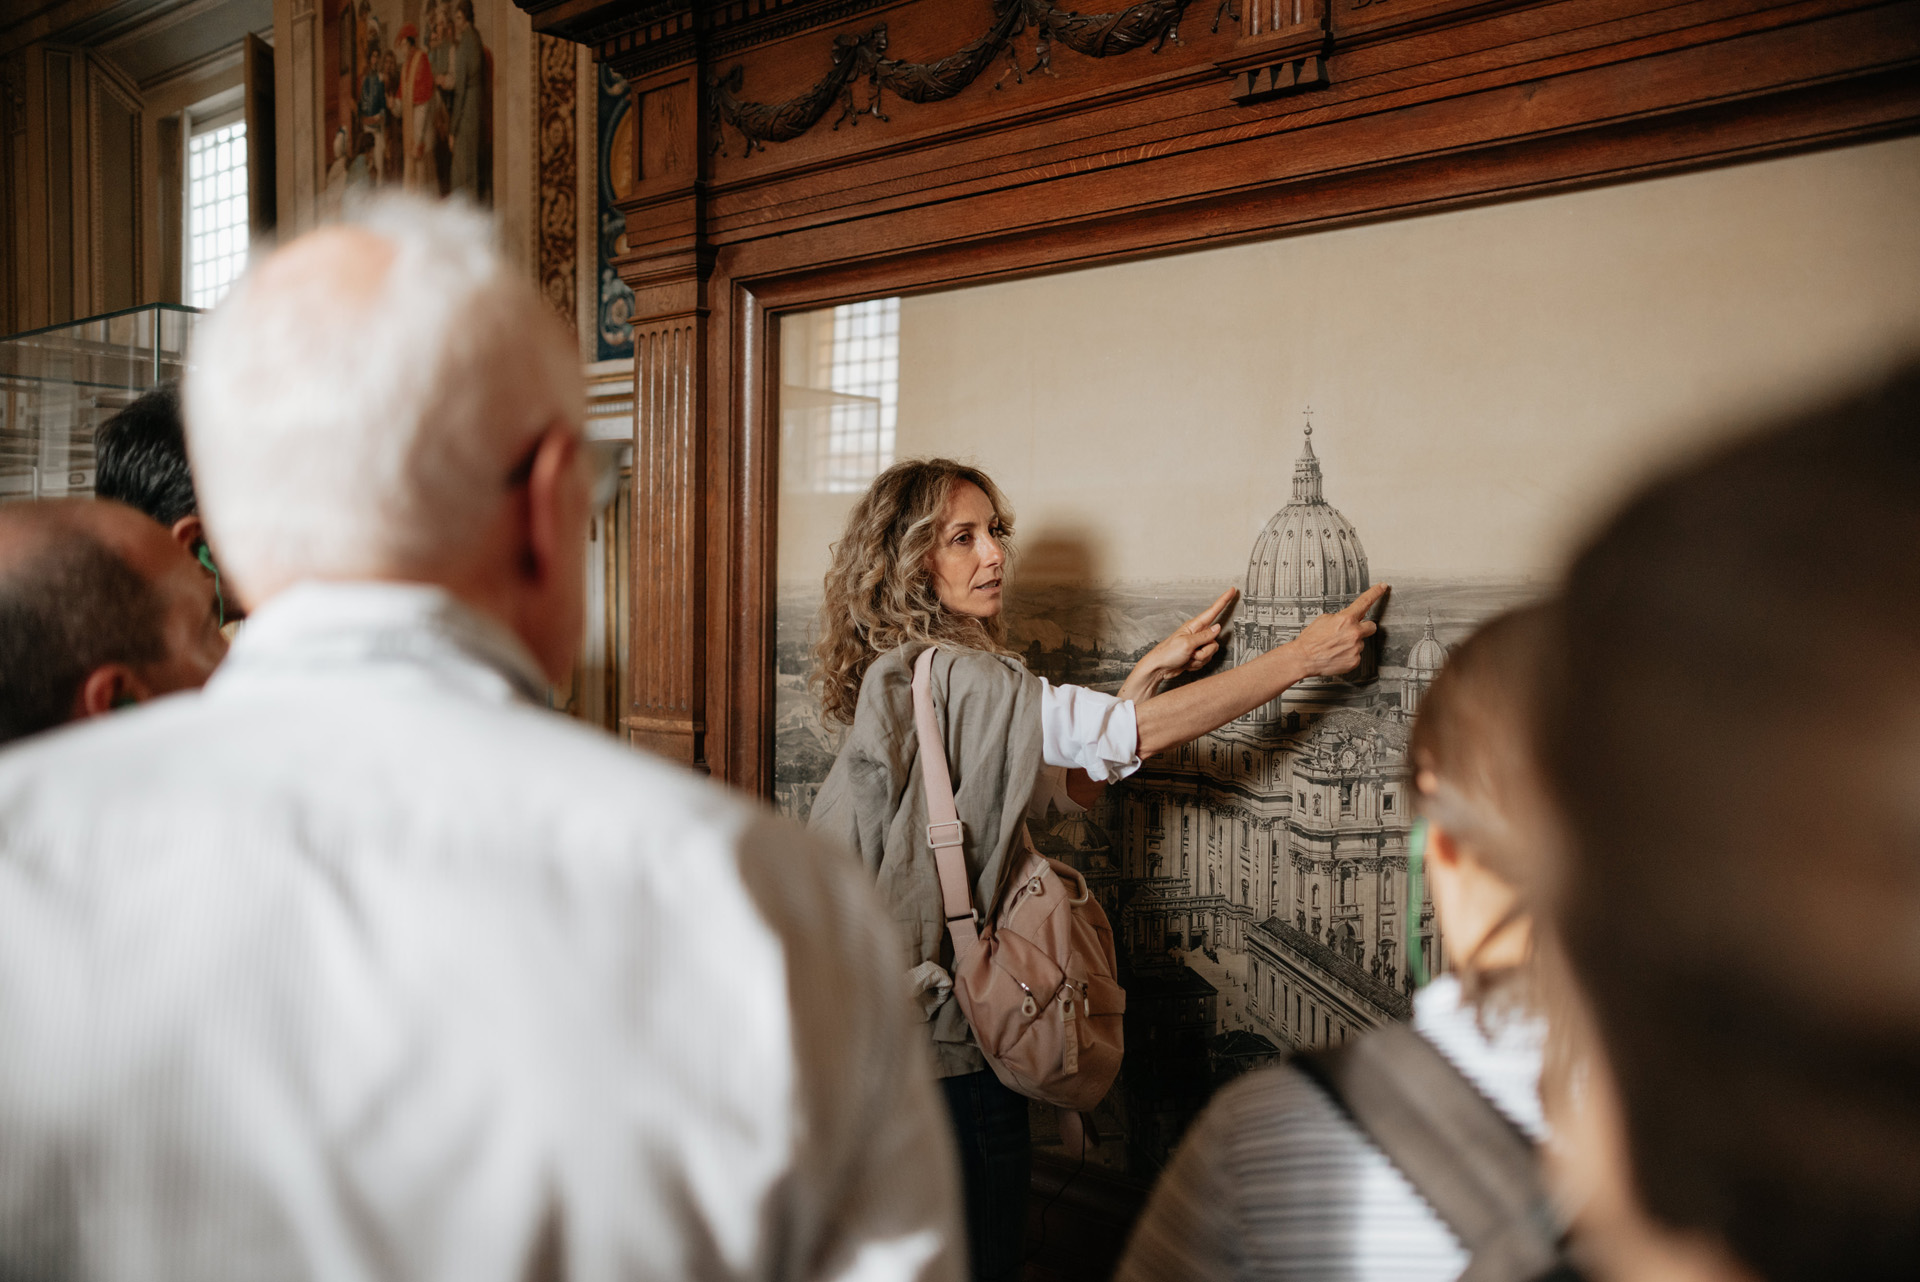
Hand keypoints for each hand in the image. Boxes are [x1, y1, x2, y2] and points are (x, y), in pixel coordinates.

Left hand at [1122, 588, 1237, 701]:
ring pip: (1211, 652)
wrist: (1159, 668)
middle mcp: (1197, 634)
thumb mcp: (1187, 643)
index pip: (1213, 611)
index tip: (1232, 590)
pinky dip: (1197, 664)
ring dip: (1200, 658)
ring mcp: (1197, 645)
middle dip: (1205, 650)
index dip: (1223, 600)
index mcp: (1194, 626)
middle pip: (1215, 640)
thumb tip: (1218, 628)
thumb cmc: (1168, 653)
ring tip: (1187, 657)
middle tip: (1192, 652)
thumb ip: (1204, 636)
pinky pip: (1205, 660)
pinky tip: (1187, 662)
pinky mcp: (1196, 655)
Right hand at [1287, 584, 1387, 677]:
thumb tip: (1347, 619)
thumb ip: (1340, 617)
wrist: (1304, 658)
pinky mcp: (1355, 661)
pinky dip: (1348, 655)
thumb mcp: (1323, 620)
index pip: (1365, 602)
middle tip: (1352, 631)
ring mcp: (1356, 648)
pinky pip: (1356, 655)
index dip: (1375, 592)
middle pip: (1371, 626)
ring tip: (1336, 646)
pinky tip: (1337, 654)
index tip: (1383, 587)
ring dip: (1352, 643)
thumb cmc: (1311, 640)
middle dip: (1364, 627)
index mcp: (1346, 619)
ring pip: (1361, 642)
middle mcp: (1354, 633)